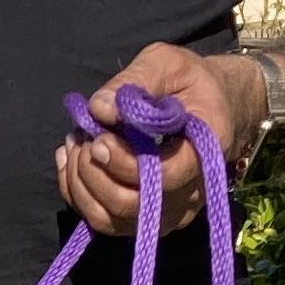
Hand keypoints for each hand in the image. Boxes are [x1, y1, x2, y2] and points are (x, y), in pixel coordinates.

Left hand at [54, 41, 259, 238]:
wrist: (214, 108)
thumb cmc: (192, 83)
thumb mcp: (169, 64)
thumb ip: (136, 81)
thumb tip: (98, 108)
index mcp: (207, 153)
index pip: (164, 176)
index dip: (123, 162)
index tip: (98, 137)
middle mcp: (190, 194)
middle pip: (130, 205)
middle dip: (94, 172)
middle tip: (84, 137)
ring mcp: (168, 213)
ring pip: (110, 219)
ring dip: (80, 183)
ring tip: (76, 143)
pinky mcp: (146, 219)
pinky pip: (103, 221)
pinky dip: (77, 193)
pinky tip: (70, 160)